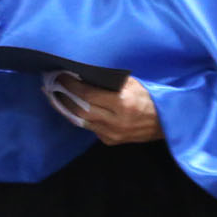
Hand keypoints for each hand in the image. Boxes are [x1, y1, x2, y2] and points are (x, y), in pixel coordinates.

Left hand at [44, 74, 163, 144]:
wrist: (166, 123)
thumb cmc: (150, 98)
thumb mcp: (133, 84)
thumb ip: (109, 82)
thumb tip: (83, 76)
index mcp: (122, 104)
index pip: (87, 94)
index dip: (70, 85)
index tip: (59, 75)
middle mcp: (115, 121)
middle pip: (79, 110)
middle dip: (62, 97)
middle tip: (50, 86)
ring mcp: (112, 134)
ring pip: (80, 121)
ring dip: (65, 108)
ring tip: (53, 96)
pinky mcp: (110, 141)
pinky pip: (88, 128)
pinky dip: (78, 117)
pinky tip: (69, 107)